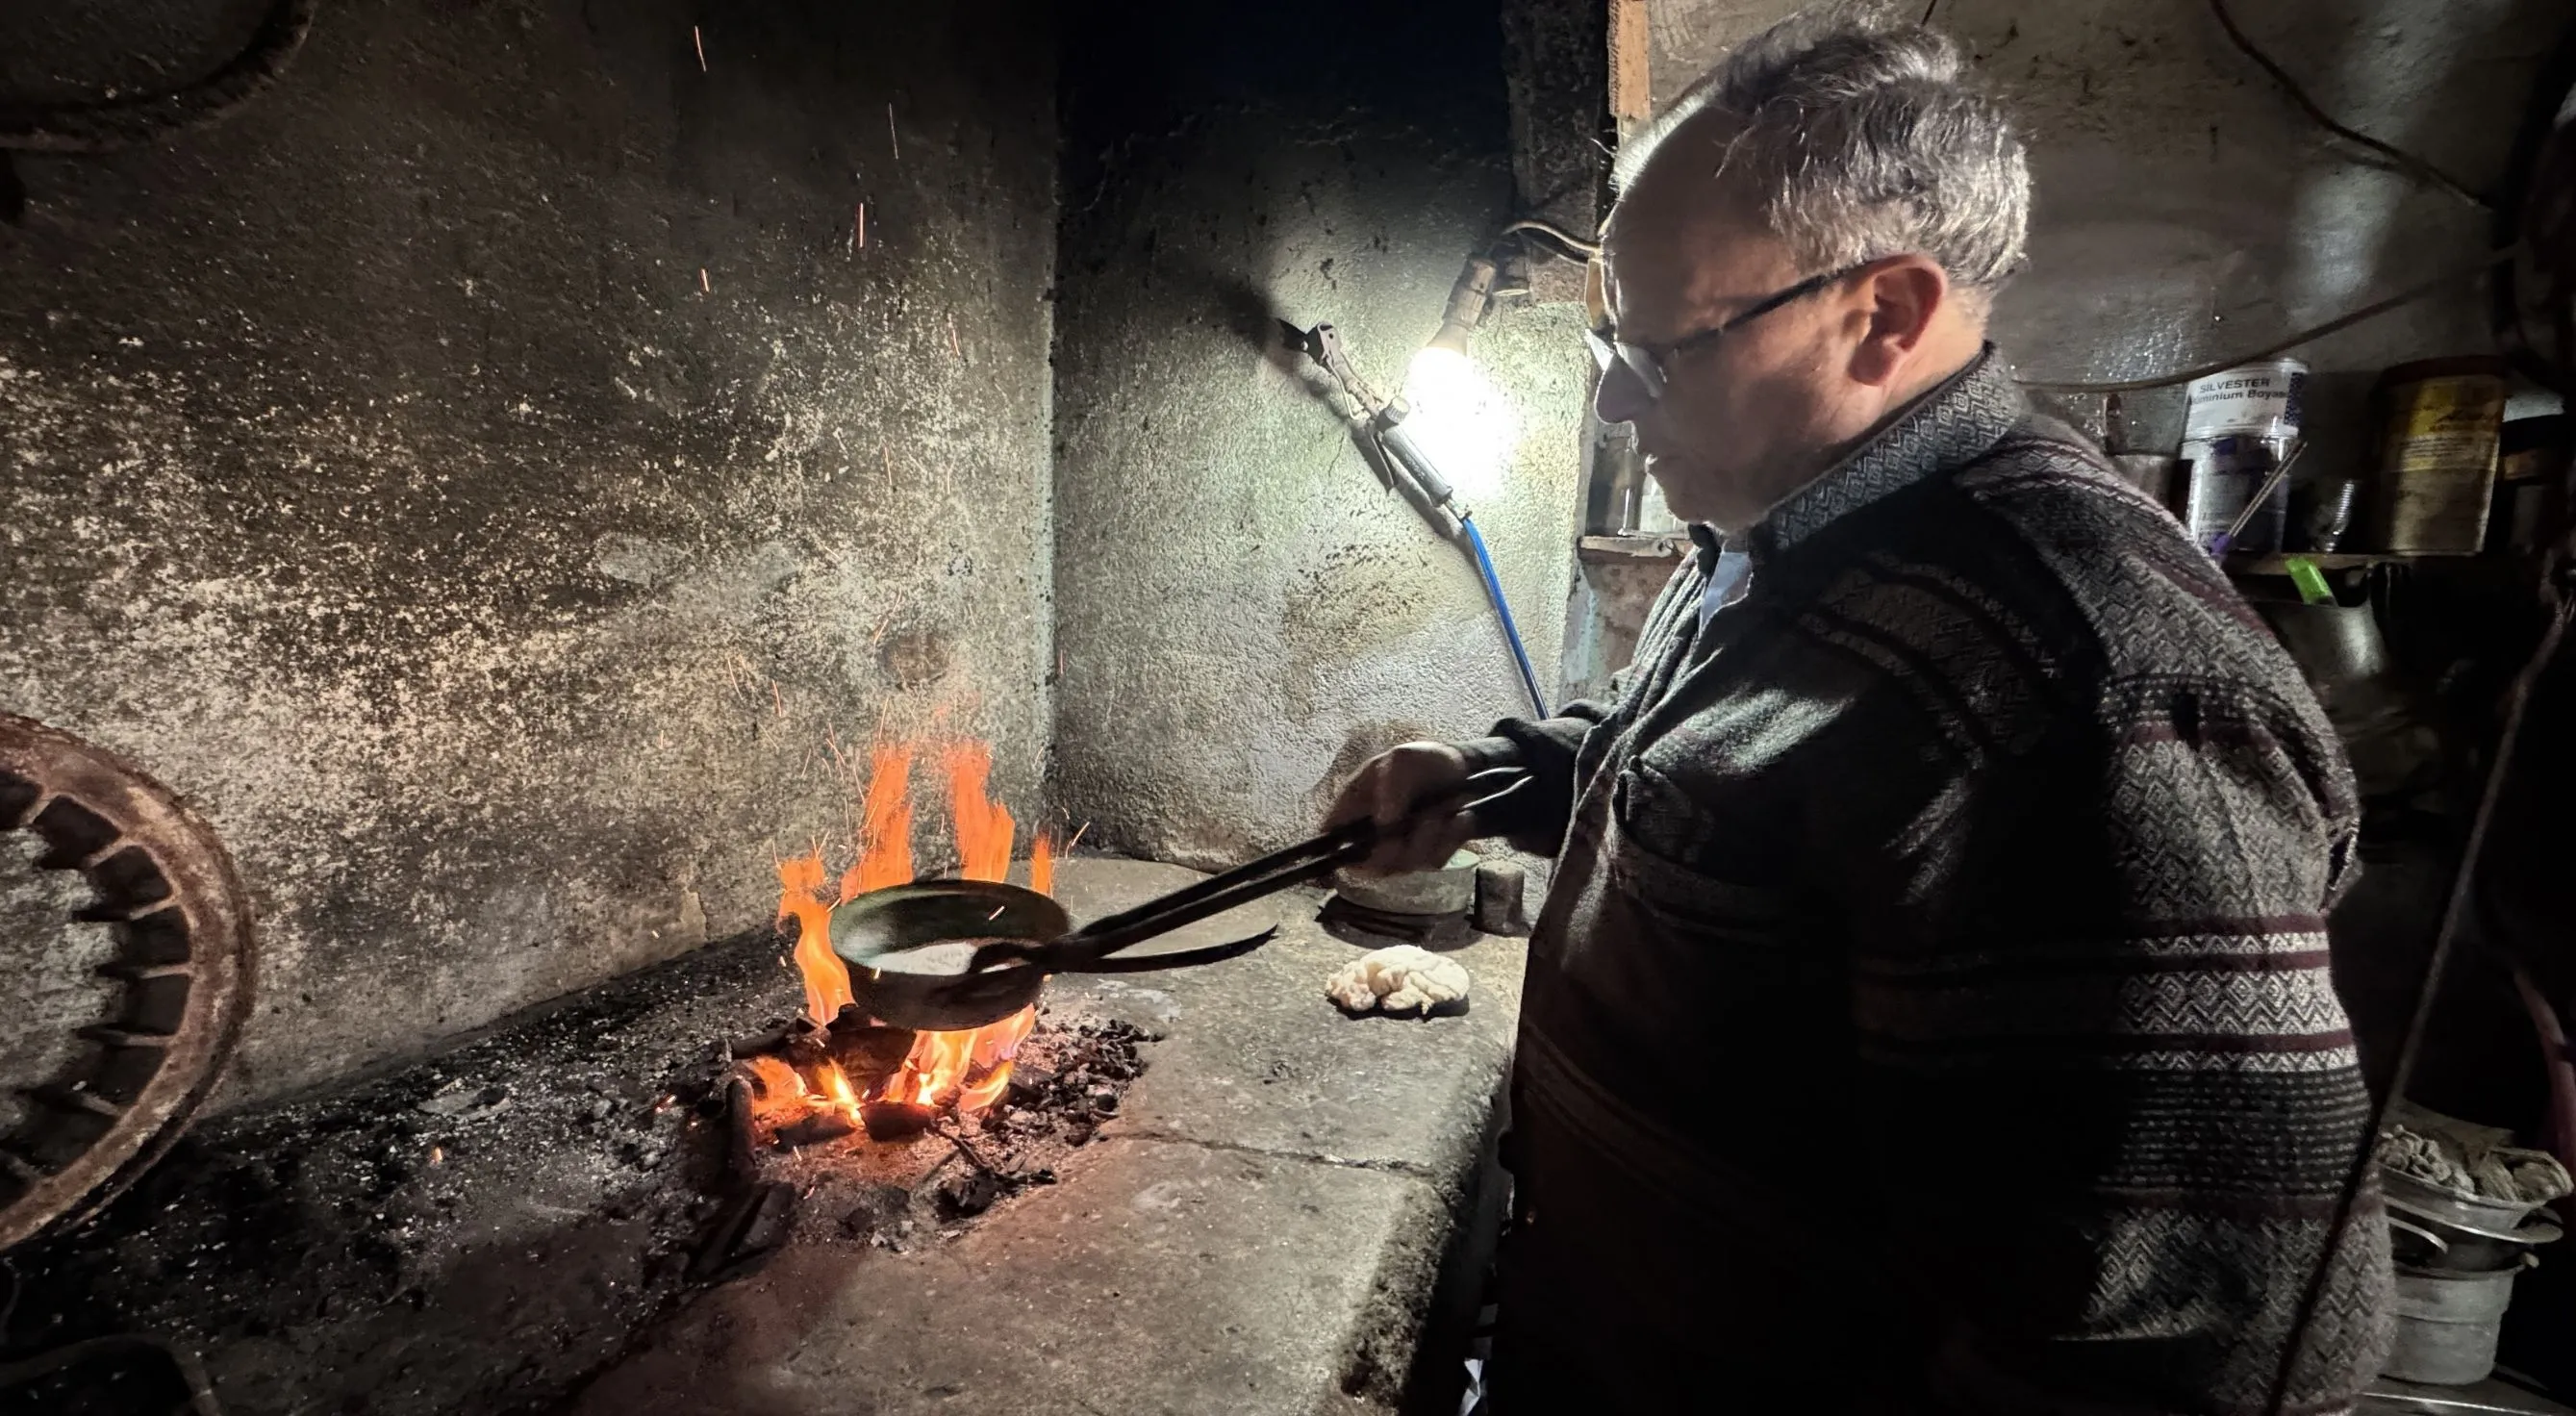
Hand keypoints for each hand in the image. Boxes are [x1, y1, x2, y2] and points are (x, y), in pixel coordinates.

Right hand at [1324, 741, 1479, 875]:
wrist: (1462, 768)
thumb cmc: (1420, 760)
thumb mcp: (1402, 759)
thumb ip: (1391, 785)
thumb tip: (1383, 820)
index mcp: (1354, 807)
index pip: (1331, 837)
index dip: (1336, 850)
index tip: (1365, 846)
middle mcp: (1371, 833)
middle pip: (1367, 865)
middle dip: (1393, 851)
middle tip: (1417, 824)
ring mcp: (1399, 848)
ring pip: (1404, 866)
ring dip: (1426, 839)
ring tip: (1441, 813)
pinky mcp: (1426, 855)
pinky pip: (1432, 862)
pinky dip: (1448, 840)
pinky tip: (1458, 817)